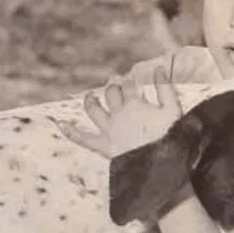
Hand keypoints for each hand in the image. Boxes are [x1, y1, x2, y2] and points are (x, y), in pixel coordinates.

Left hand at [57, 66, 181, 158]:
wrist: (160, 164)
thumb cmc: (169, 136)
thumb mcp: (173, 109)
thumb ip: (165, 88)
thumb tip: (160, 68)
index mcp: (134, 103)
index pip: (129, 85)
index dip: (129, 81)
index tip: (131, 81)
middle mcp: (118, 114)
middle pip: (111, 94)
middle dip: (113, 86)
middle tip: (114, 83)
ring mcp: (108, 129)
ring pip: (93, 110)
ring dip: (90, 101)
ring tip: (90, 96)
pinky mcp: (103, 145)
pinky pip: (83, 138)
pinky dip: (71, 131)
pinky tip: (60, 124)